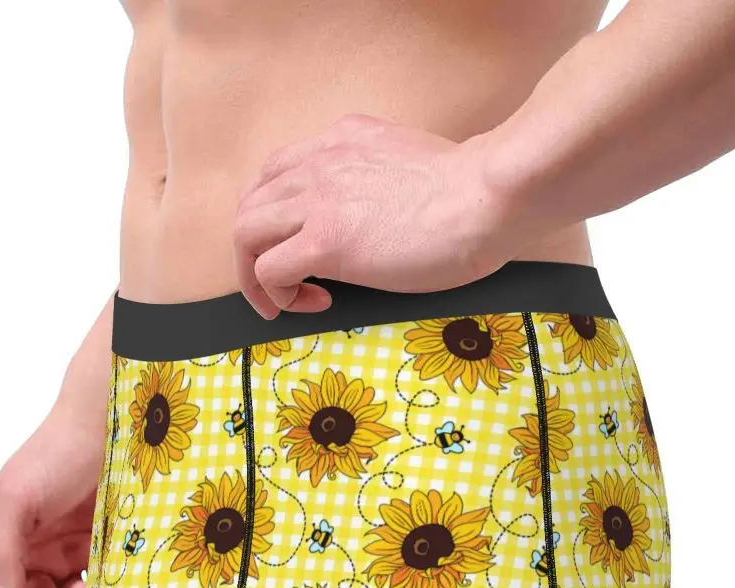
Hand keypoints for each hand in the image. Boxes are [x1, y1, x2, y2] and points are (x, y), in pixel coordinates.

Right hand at [0, 404, 104, 587]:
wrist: (109, 421)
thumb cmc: (54, 456)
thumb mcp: (14, 503)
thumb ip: (2, 558)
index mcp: (10, 550)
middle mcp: (41, 556)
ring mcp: (77, 552)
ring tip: (105, 585)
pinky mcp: (110, 547)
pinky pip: (109, 586)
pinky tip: (121, 584)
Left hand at [233, 112, 503, 317]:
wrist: (489, 196)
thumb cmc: (471, 192)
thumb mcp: (408, 166)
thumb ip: (378, 180)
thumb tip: (376, 219)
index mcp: (341, 139)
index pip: (275, 171)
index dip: (273, 214)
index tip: (294, 244)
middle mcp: (320, 161)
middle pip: (250, 204)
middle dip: (254, 250)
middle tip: (281, 283)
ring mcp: (318, 200)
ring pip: (245, 233)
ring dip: (257, 275)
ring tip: (284, 302)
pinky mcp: (324, 240)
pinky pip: (268, 269)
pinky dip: (279, 293)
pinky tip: (314, 303)